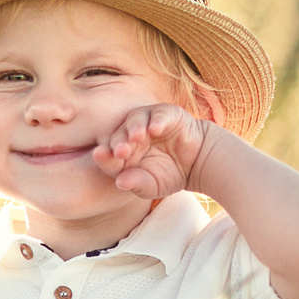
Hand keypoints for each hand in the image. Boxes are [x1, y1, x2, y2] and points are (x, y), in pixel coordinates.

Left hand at [94, 104, 214, 201]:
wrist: (198, 163)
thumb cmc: (170, 175)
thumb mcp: (153, 185)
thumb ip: (137, 184)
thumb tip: (120, 183)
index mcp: (123, 153)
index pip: (108, 153)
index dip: (105, 155)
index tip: (100, 155)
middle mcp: (132, 135)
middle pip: (119, 134)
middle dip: (118, 142)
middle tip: (120, 151)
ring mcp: (148, 122)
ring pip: (135, 118)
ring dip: (134, 127)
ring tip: (136, 137)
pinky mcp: (167, 114)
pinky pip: (159, 113)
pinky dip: (157, 120)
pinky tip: (156, 129)